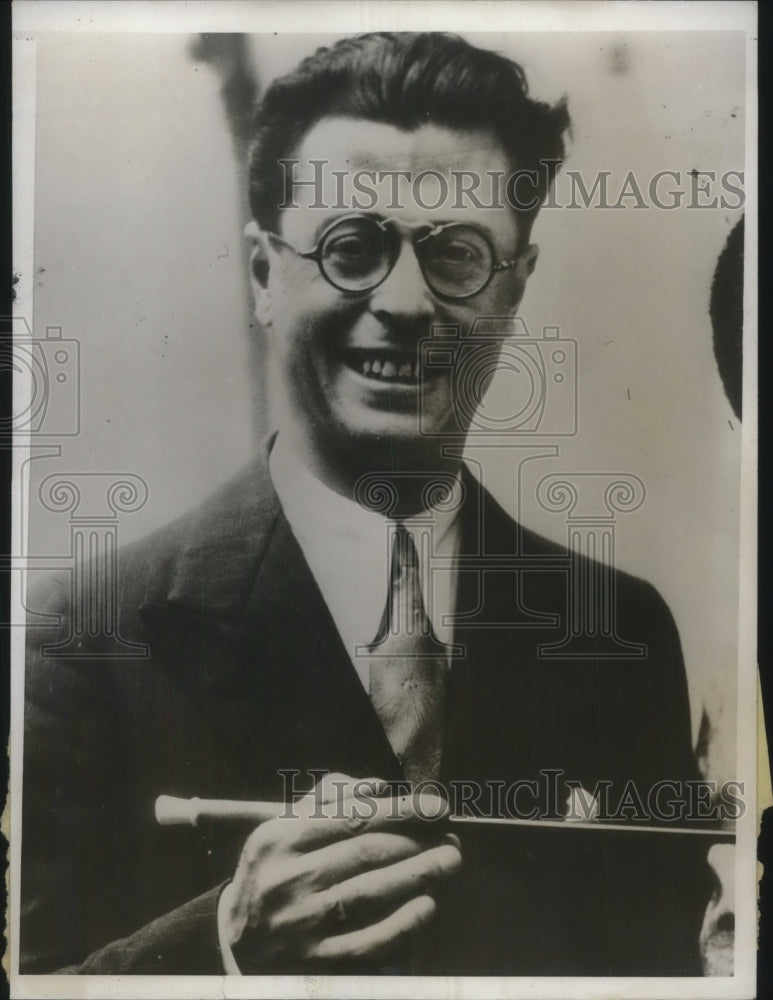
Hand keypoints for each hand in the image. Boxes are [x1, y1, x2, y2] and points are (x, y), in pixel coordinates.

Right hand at [220, 773, 461, 968]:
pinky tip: (427, 905)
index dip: (401, 810)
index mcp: (280, 839)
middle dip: (417, 842)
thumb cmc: (274, 869)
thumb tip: (377, 787)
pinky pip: (366, 941)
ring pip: (370, 894)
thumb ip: (328, 797)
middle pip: (365, 854)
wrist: (235, 939)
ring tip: (449, 862)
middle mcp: (288, 879)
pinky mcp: (314, 961)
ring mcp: (300, 923)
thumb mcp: (283, 824)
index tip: (437, 805)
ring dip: (418, 876)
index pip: (352, 818)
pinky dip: (401, 924)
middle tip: (451, 836)